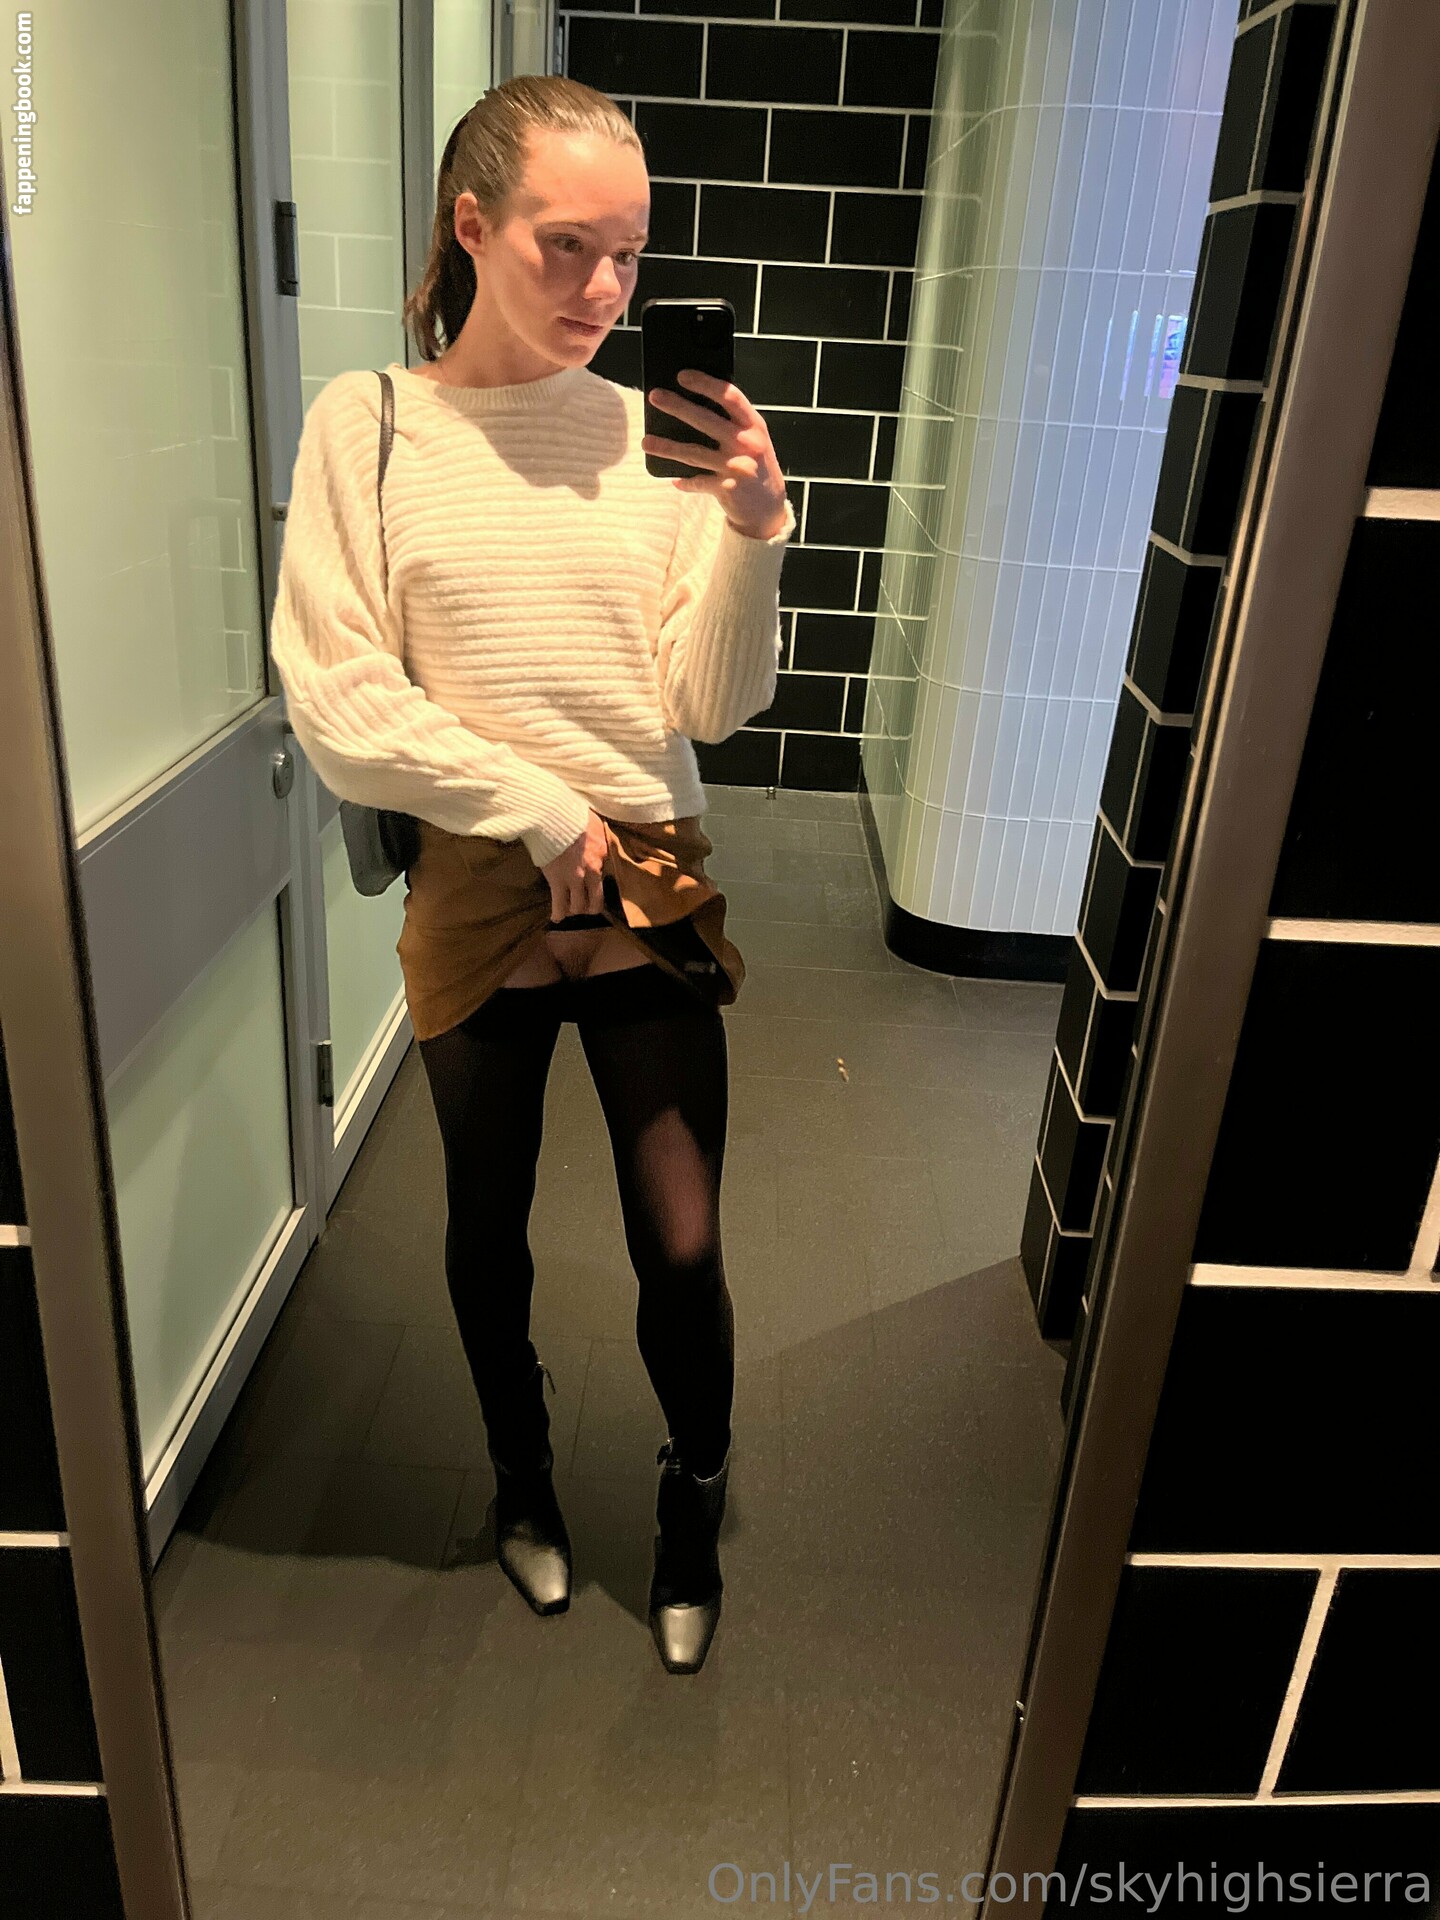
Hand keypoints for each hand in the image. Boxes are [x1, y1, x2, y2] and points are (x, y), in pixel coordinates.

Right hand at [540, 809, 608, 919]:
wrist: (552, 815)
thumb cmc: (572, 813)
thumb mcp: (595, 823)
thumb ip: (599, 836)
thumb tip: (599, 839)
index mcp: (603, 854)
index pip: (610, 876)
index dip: (602, 881)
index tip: (596, 883)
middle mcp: (592, 871)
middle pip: (596, 901)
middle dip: (591, 907)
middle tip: (585, 906)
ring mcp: (574, 878)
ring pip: (578, 906)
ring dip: (574, 909)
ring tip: (569, 908)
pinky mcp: (557, 881)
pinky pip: (559, 904)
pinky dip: (558, 913)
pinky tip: (556, 917)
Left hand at [642, 369, 790, 540]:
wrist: (768, 507)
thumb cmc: (754, 465)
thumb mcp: (752, 439)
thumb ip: (732, 422)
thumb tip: (692, 402)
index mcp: (753, 425)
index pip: (729, 397)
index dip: (706, 384)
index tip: (682, 375)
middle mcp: (747, 443)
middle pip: (706, 420)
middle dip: (678, 406)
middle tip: (654, 396)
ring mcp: (736, 467)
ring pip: (695, 453)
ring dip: (668, 448)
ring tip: (646, 442)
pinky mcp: (727, 488)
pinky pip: (697, 482)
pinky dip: (684, 481)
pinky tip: (673, 480)